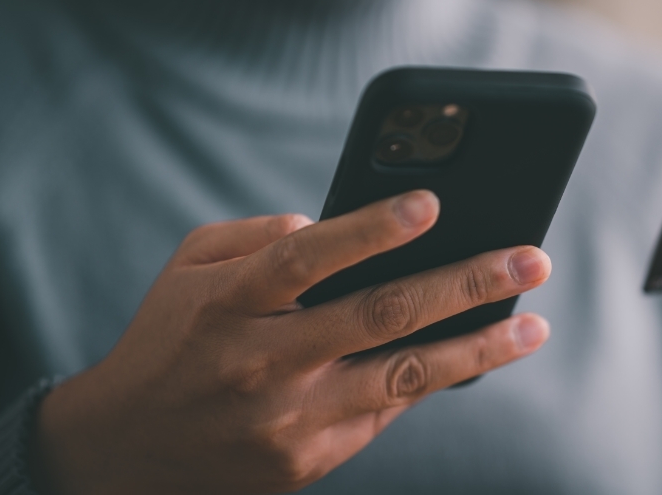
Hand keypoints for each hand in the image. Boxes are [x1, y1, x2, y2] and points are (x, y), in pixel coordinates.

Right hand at [31, 190, 551, 494]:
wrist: (126, 453)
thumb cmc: (172, 341)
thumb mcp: (189, 270)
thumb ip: (255, 238)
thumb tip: (324, 222)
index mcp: (229, 303)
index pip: (306, 259)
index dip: (370, 229)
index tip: (432, 203)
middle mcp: (263, 361)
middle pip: (379, 313)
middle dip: (466, 283)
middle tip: (531, 259)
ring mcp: (290, 417)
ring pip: (405, 376)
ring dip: (479, 348)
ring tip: (535, 325)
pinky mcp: (310, 458)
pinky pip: (387, 410)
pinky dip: (435, 380)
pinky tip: (479, 355)